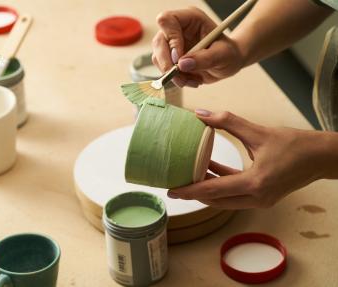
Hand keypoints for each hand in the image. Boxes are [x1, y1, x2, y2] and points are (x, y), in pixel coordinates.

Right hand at [152, 7, 244, 87]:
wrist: (228, 63)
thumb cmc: (229, 54)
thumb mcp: (223, 56)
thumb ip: (204, 59)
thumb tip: (182, 64)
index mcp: (191, 19)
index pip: (168, 21)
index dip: (170, 39)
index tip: (179, 58)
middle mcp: (178, 29)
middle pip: (159, 41)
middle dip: (167, 62)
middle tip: (180, 76)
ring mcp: (172, 44)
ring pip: (157, 57)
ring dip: (172, 74)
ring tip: (192, 80)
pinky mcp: (170, 58)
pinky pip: (163, 69)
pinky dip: (176, 79)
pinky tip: (191, 80)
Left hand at [167, 109, 329, 208]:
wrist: (322, 157)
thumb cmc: (295, 145)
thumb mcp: (258, 131)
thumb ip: (227, 122)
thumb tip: (200, 114)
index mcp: (255, 183)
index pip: (213, 190)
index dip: (190, 191)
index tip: (171, 190)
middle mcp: (256, 197)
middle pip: (216, 200)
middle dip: (194, 194)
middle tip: (174, 185)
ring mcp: (260, 200)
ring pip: (225, 200)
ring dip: (207, 190)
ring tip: (188, 177)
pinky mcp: (263, 196)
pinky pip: (235, 194)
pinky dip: (221, 184)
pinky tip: (209, 168)